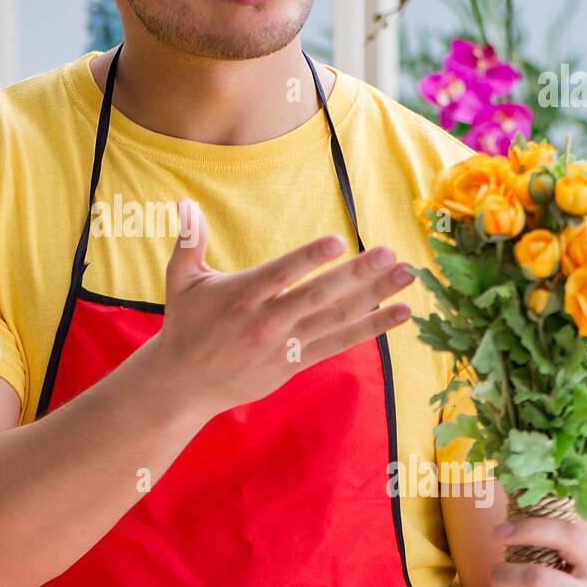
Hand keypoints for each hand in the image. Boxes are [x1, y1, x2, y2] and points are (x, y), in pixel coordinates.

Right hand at [148, 197, 415, 416]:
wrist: (185, 384)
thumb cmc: (185, 324)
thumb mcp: (181, 280)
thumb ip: (188, 240)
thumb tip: (183, 202)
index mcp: (242, 296)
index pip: (280, 274)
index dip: (308, 259)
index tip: (337, 242)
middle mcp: (267, 321)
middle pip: (318, 296)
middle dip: (357, 275)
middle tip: (389, 253)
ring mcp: (284, 344)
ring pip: (336, 318)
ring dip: (375, 297)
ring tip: (405, 277)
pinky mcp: (294, 361)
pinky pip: (337, 342)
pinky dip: (368, 327)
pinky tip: (397, 313)